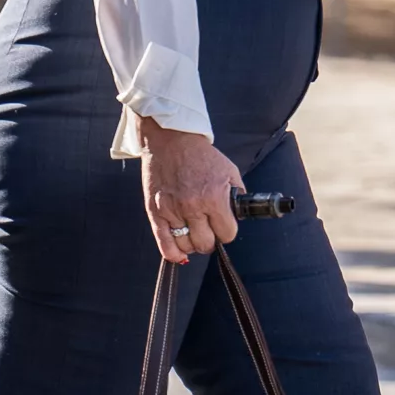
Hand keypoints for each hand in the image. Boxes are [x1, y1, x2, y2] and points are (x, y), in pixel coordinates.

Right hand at [139, 116, 239, 263]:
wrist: (171, 140)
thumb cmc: (201, 156)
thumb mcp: (229, 171)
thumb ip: (237, 196)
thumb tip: (238, 217)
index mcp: (214, 197)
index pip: (227, 234)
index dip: (227, 231)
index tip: (224, 226)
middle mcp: (193, 206)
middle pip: (206, 244)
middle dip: (211, 239)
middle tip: (209, 229)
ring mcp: (172, 210)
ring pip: (186, 246)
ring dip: (193, 243)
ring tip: (194, 232)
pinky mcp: (155, 212)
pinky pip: (165, 245)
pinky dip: (174, 254)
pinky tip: (181, 253)